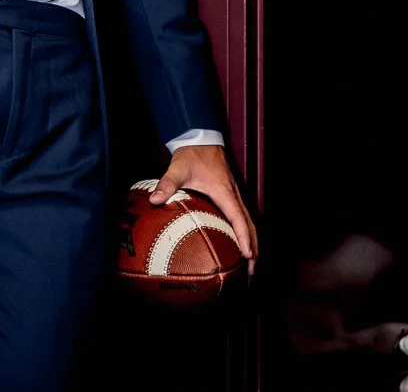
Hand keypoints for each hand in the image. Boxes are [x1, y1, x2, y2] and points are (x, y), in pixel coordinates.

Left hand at [147, 144, 257, 269]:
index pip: (238, 218)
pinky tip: (237, 241)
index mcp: (224, 191)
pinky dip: (244, 230)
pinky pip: (241, 215)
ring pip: (247, 220)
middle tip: (252, 270)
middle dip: (253, 246)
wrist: (199, 137)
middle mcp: (232, 194)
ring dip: (250, 239)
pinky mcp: (229, 193)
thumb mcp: (178, 168)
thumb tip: (155, 199)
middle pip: (248, 223)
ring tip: (249, 262)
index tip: (248, 256)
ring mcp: (232, 193)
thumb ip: (167, 184)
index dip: (244, 237)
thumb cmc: (191, 153)